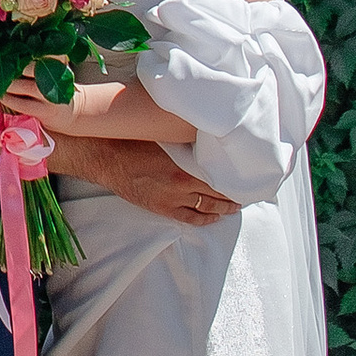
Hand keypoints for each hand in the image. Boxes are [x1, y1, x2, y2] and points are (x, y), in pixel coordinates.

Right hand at [57, 137, 232, 225]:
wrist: (107, 157)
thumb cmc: (133, 141)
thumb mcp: (165, 136)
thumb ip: (187, 142)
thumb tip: (207, 138)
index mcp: (185, 164)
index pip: (221, 176)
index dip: (237, 178)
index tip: (249, 176)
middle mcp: (183, 185)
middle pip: (218, 194)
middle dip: (235, 195)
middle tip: (248, 192)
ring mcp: (172, 199)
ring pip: (208, 208)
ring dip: (224, 208)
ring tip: (236, 205)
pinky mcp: (162, 208)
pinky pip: (190, 218)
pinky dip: (206, 219)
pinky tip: (215, 217)